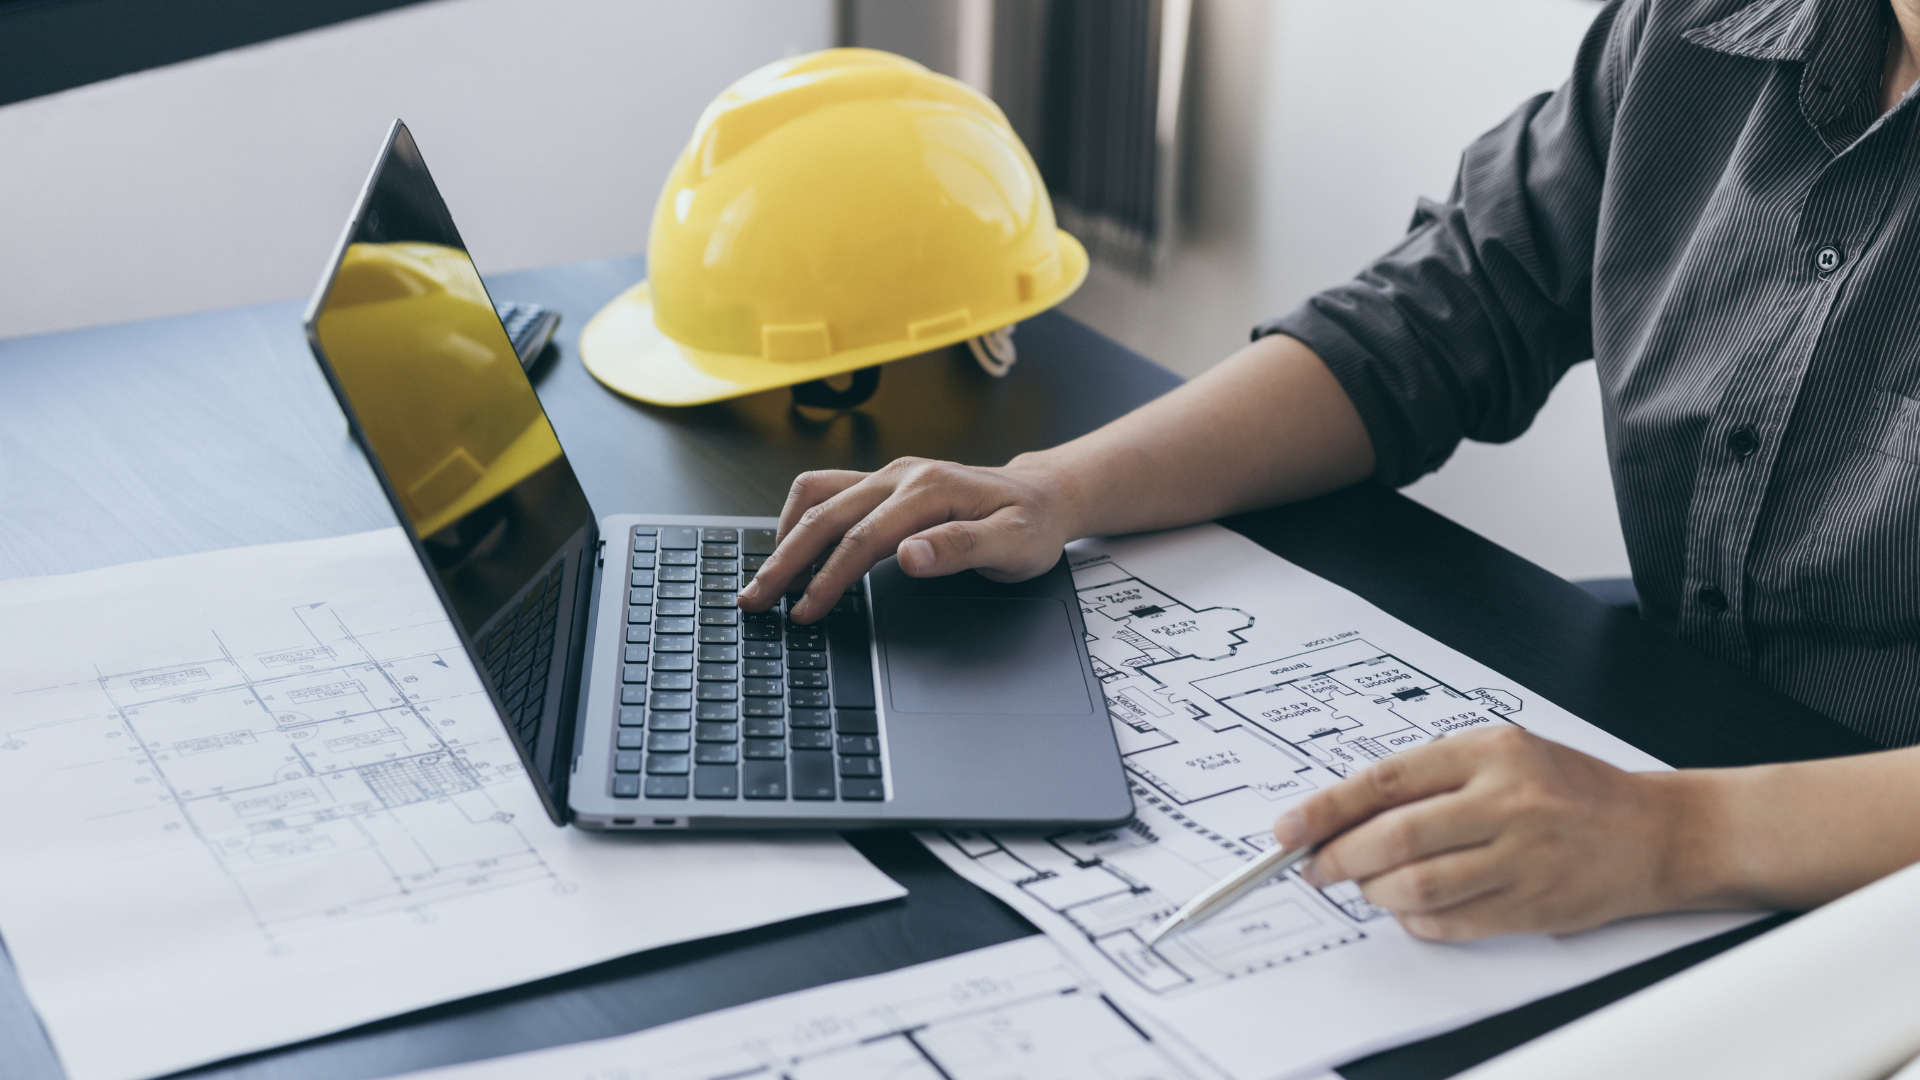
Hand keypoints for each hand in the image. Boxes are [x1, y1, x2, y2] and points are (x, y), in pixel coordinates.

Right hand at [737, 456, 1080, 622]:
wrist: (1042, 496)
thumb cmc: (1030, 525)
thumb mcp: (1014, 545)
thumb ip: (961, 548)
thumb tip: (909, 555)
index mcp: (930, 489)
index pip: (863, 538)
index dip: (829, 578)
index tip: (805, 611)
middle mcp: (902, 474)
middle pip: (826, 516)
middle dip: (785, 561)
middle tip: (756, 600)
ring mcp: (889, 474)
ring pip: (817, 497)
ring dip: (784, 536)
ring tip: (765, 578)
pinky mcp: (883, 481)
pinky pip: (827, 490)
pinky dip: (800, 519)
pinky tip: (791, 548)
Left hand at [1272, 727, 1693, 940]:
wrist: (1656, 831)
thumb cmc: (1570, 789)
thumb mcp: (1503, 753)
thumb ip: (1431, 776)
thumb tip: (1345, 811)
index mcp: (1490, 752)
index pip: (1386, 781)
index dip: (1326, 808)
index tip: (1287, 828)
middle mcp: (1505, 801)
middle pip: (1394, 838)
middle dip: (1339, 858)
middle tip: (1316, 866)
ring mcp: (1521, 857)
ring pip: (1416, 885)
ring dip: (1374, 891)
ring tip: (1366, 885)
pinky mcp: (1531, 906)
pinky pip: (1450, 922)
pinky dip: (1415, 919)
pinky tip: (1412, 906)